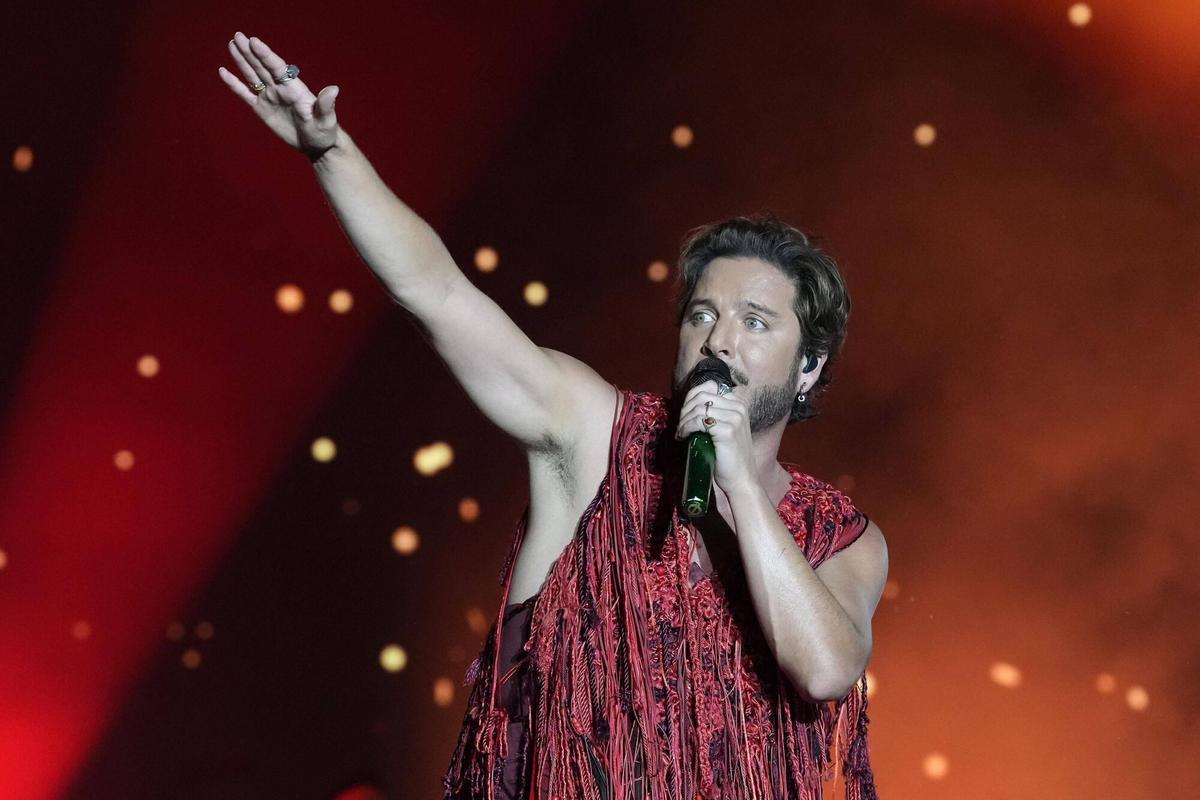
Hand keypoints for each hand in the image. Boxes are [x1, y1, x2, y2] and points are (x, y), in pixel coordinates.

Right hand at [218, 32, 339, 160]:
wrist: (317, 145)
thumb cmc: (324, 131)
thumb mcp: (326, 119)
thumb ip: (326, 104)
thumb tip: (334, 89)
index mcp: (294, 88)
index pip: (278, 68)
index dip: (266, 55)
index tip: (254, 42)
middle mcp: (280, 89)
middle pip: (262, 67)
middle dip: (250, 52)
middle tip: (239, 35)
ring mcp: (270, 97)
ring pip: (253, 75)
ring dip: (242, 60)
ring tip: (233, 43)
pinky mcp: (262, 109)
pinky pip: (246, 94)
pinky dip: (234, 84)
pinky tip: (223, 71)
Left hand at [675, 380, 756, 494]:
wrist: (741, 480)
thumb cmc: (729, 458)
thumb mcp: (724, 430)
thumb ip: (714, 415)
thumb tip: (689, 407)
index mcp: (738, 404)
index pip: (707, 388)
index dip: (690, 400)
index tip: (685, 415)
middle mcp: (738, 407)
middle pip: (701, 397)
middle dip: (685, 410)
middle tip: (680, 426)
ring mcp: (734, 418)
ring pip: (698, 409)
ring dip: (684, 421)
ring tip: (681, 433)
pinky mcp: (728, 431)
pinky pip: (698, 422)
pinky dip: (686, 428)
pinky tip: (683, 437)